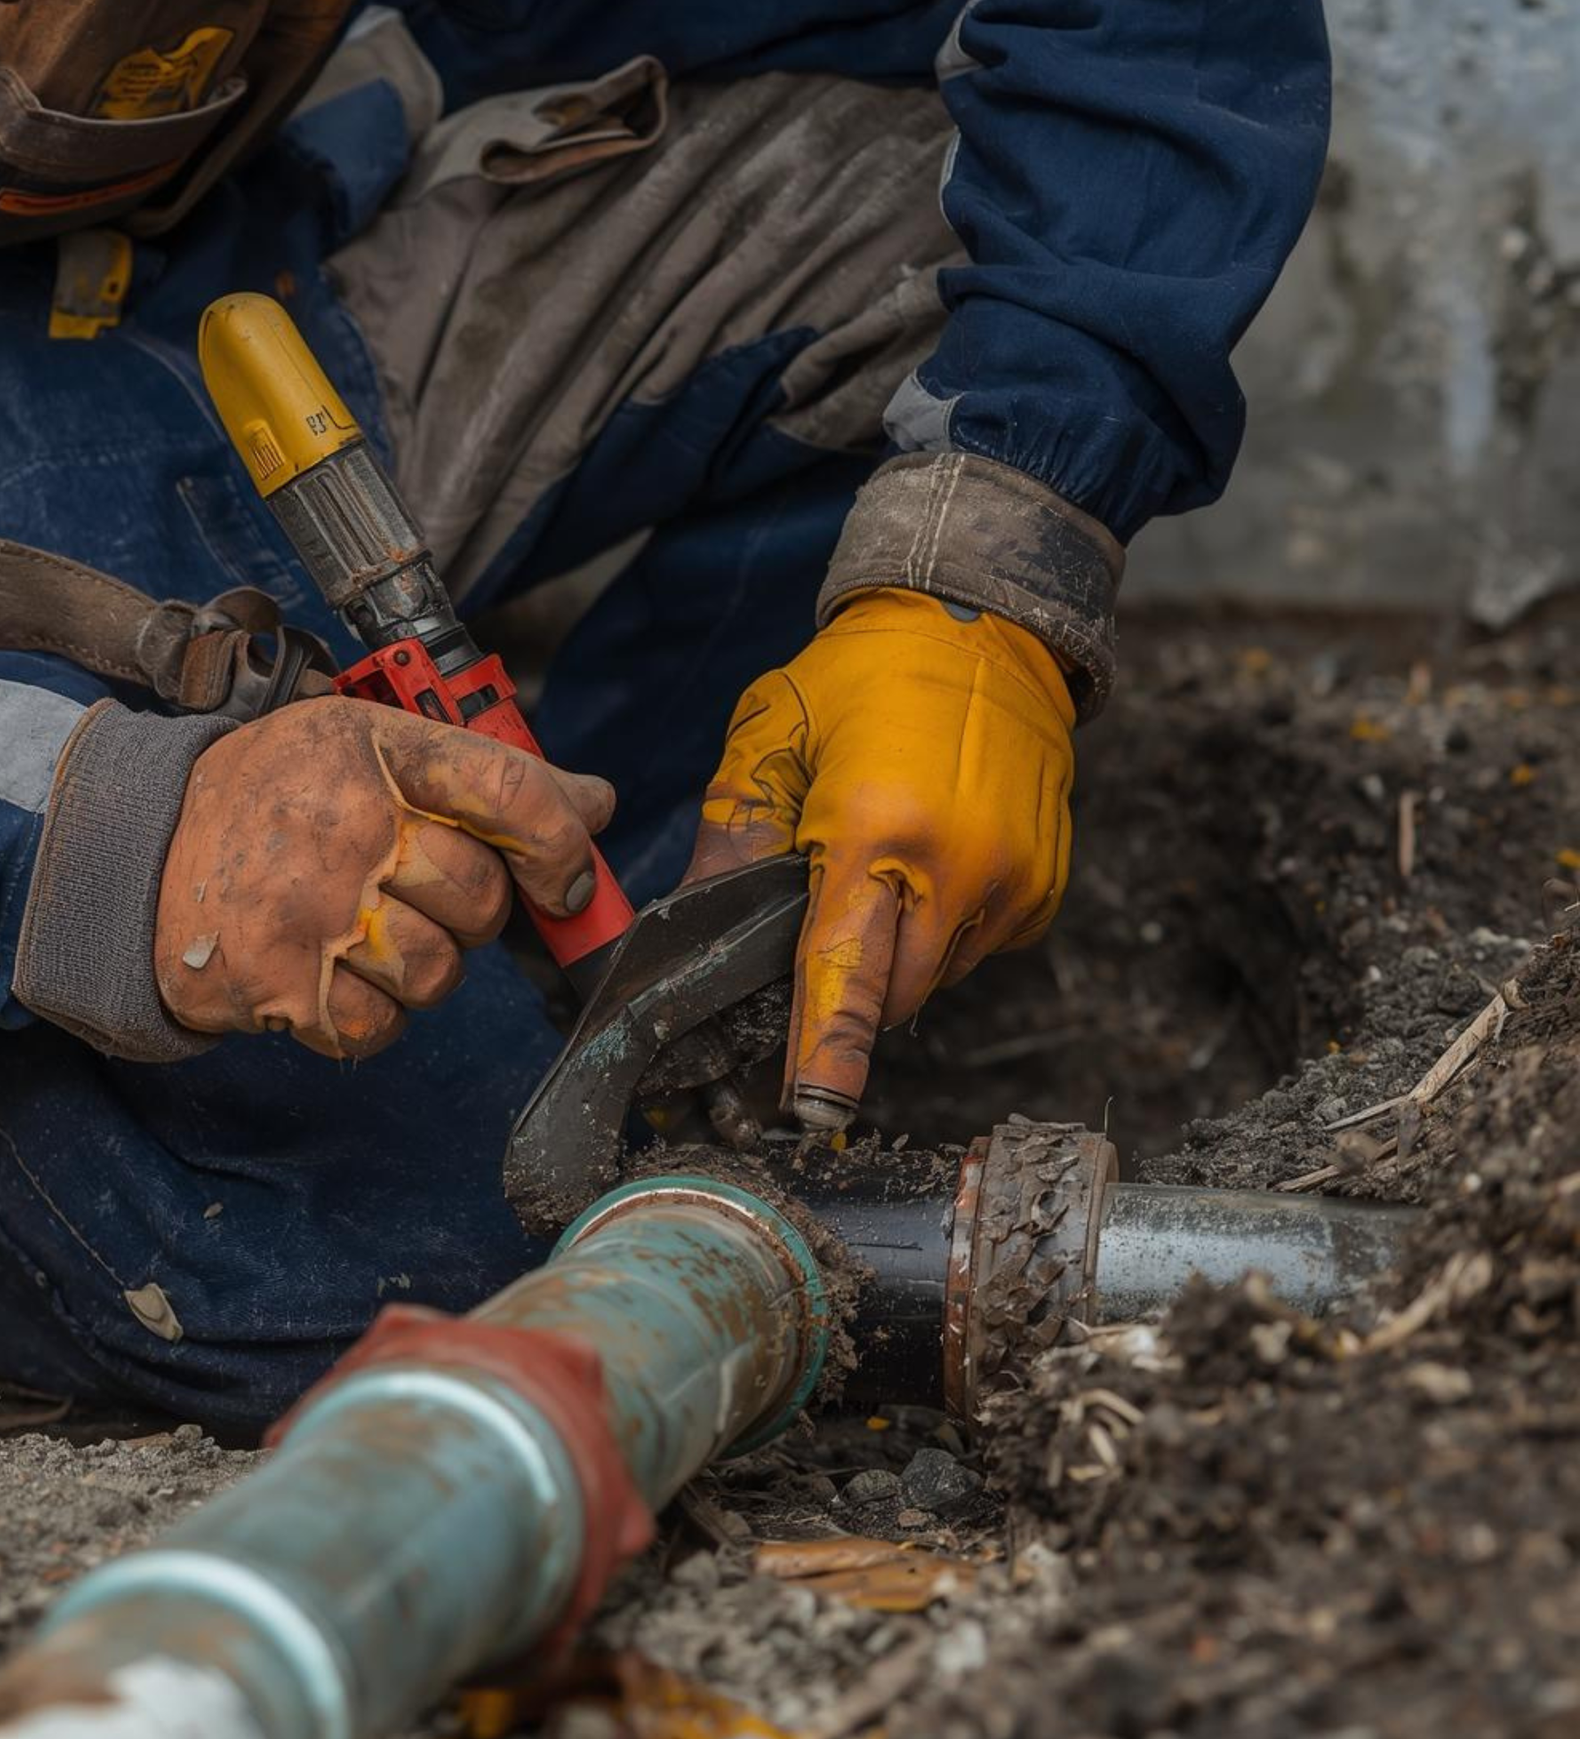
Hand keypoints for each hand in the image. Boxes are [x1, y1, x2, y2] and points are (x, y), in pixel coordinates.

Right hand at [156, 698, 613, 1057]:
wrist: (135, 851)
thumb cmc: (273, 797)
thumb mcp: (368, 747)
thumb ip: (482, 774)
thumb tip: (594, 807)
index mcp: (375, 749)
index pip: (510, 792)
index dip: (560, 845)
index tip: (564, 880)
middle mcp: (345, 823)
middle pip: (481, 898)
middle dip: (466, 910)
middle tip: (412, 891)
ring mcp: (310, 909)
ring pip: (439, 972)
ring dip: (419, 968)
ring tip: (365, 931)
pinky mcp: (280, 984)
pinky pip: (381, 1027)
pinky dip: (371, 1014)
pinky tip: (333, 972)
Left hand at [686, 588, 1073, 1127]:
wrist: (988, 625)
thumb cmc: (866, 674)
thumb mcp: (771, 737)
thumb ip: (734, 838)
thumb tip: (692, 934)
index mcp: (881, 833)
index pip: (844, 974)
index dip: (823, 1055)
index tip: (808, 1113)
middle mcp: (961, 871)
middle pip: (888, 999)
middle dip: (844, 996)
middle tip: (817, 944)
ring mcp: (1014, 885)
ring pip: (932, 982)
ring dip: (893, 960)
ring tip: (876, 874)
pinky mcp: (1046, 890)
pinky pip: (976, 951)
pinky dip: (939, 933)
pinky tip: (925, 866)